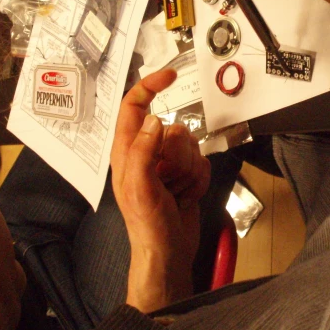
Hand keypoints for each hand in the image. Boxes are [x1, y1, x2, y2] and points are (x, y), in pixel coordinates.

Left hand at [110, 69, 210, 312]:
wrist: (169, 254)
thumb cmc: (147, 226)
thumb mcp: (139, 188)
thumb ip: (143, 151)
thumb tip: (155, 120)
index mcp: (127, 151)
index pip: (134, 106)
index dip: (149, 87)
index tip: (169, 76)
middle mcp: (147, 153)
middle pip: (173, 128)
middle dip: (178, 155)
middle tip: (168, 179)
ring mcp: (167, 164)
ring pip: (191, 145)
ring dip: (189, 171)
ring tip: (176, 192)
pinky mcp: (185, 175)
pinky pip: (203, 162)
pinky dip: (199, 181)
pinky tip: (186, 197)